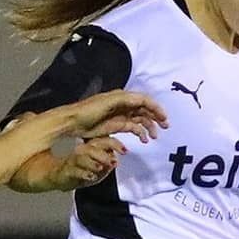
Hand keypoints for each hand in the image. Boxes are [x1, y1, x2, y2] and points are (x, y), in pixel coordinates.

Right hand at [50, 136, 125, 187]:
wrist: (59, 178)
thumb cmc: (80, 171)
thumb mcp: (99, 169)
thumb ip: (108, 164)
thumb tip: (115, 161)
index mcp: (91, 147)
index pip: (104, 141)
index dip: (115, 144)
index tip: (125, 151)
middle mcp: (82, 150)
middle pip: (93, 146)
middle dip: (103, 154)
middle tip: (111, 162)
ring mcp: (73, 160)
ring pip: (82, 157)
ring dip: (93, 163)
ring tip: (100, 168)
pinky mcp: (67, 171)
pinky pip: (74, 170)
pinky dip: (83, 173)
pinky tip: (89, 176)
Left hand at [52, 89, 166, 142]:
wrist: (73, 122)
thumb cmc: (89, 110)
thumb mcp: (108, 102)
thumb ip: (125, 100)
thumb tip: (142, 100)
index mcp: (123, 97)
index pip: (144, 100)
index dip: (156, 108)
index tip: (164, 118)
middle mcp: (124, 105)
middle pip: (145, 110)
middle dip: (156, 118)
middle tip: (165, 127)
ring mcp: (121, 116)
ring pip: (141, 120)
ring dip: (149, 127)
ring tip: (154, 137)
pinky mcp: (117, 126)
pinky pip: (133, 128)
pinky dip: (140, 134)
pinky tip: (144, 141)